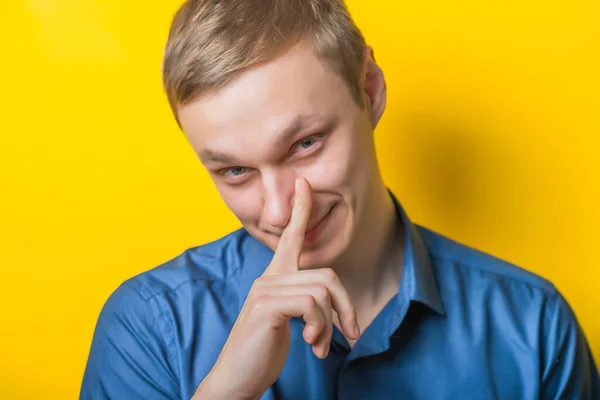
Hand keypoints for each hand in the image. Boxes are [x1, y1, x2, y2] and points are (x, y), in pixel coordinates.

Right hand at [193, 177, 359, 399]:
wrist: (236, 378)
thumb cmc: (263, 349)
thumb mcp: (290, 321)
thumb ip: (306, 303)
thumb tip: (334, 306)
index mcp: (274, 278)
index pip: (289, 237)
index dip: (300, 209)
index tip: (304, 183)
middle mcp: (268, 277)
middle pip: (328, 275)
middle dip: (346, 307)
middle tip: (349, 335)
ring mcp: (265, 289)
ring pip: (323, 290)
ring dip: (331, 324)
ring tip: (318, 345)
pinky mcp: (266, 305)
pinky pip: (312, 305)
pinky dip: (320, 328)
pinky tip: (309, 344)